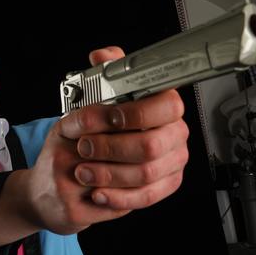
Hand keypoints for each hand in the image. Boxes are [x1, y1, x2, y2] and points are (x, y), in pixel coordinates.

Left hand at [25, 46, 188, 234]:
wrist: (90, 165)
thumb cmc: (96, 129)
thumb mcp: (96, 97)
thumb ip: (104, 73)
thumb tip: (101, 56)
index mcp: (165, 107)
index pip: (167, 106)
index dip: (136, 113)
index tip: (109, 118)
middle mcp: (174, 135)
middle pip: (151, 145)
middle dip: (111, 147)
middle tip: (84, 146)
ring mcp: (172, 163)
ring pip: (145, 174)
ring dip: (108, 173)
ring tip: (82, 170)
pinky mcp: (163, 188)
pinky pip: (145, 197)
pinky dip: (117, 196)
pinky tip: (97, 191)